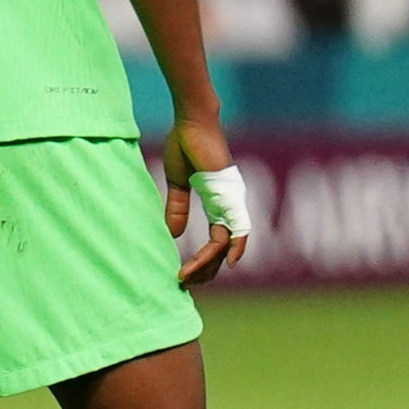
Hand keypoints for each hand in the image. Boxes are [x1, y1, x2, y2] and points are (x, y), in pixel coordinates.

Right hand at [162, 109, 248, 286]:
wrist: (191, 124)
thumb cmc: (184, 145)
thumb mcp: (176, 183)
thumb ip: (176, 207)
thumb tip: (174, 235)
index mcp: (216, 204)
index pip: (215, 241)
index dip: (202, 260)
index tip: (183, 274)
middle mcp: (227, 206)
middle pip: (222, 250)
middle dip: (206, 270)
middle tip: (187, 284)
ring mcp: (230, 202)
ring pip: (225, 244)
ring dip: (208, 264)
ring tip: (189, 277)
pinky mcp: (228, 196)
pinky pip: (234, 229)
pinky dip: (233, 248)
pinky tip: (227, 264)